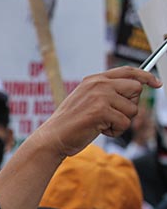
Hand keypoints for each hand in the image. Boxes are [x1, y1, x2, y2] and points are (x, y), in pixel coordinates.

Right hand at [37, 67, 160, 157]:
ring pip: (132, 109)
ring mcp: (99, 96)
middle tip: (113, 115)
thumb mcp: (88, 100)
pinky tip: (100, 130)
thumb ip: (106, 92)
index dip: (146, 76)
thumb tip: (135, 89)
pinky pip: (125, 123)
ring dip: (121, 122)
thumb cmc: (70, 123)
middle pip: (136, 89)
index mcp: (94, 79)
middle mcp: (97, 84)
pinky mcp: (101, 111)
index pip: (127, 71)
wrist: (53, 137)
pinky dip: (115, 131)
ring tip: (102, 125)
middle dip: (130, 105)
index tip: (157, 83)